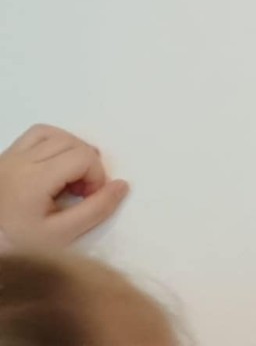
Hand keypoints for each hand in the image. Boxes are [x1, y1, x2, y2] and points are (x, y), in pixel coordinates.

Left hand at [0, 125, 129, 249]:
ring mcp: (8, 158)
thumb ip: (95, 210)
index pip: (83, 157)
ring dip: (71, 148)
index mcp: (35, 179)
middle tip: (81, 192)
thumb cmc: (16, 244)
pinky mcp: (2, 160)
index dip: (97, 175)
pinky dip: (51, 142)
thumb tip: (122, 185)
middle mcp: (21, 161)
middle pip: (71, 142)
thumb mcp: (59, 236)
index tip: (89, 198)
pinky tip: (52, 164)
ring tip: (71, 174)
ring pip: (52, 134)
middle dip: (87, 163)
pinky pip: (33, 136)